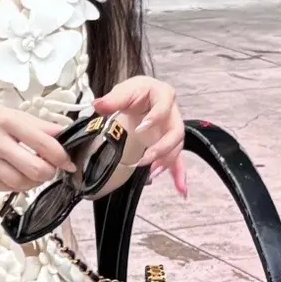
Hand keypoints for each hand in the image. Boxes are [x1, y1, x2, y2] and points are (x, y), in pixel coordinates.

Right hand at [0, 103, 72, 194]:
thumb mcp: (7, 113)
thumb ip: (36, 124)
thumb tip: (65, 134)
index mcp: (5, 120)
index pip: (44, 142)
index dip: (62, 155)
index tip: (68, 160)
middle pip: (37, 169)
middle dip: (50, 172)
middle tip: (50, 167)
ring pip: (24, 184)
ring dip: (36, 180)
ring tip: (33, 170)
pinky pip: (9, 189)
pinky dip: (19, 185)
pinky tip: (15, 173)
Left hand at [96, 75, 186, 196]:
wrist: (141, 97)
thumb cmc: (136, 92)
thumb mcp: (123, 91)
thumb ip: (112, 99)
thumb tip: (99, 105)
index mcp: (164, 95)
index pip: (164, 107)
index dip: (155, 118)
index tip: (141, 128)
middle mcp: (173, 113)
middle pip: (175, 132)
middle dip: (162, 148)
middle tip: (145, 158)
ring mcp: (172, 130)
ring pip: (176, 147)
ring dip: (167, 163)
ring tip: (153, 174)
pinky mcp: (169, 144)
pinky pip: (177, 160)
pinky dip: (179, 175)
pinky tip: (181, 190)